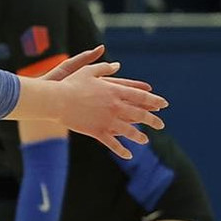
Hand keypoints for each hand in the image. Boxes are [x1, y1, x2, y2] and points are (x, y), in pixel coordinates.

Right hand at [50, 57, 167, 158]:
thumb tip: (118, 65)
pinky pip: (113, 143)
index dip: (154, 100)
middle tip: (160, 124)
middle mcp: (115, 106)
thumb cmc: (70, 83)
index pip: (140, 96)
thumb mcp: (88, 71)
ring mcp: (107, 120)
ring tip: (145, 140)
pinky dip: (121, 150)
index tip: (163, 104)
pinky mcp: (97, 131)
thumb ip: (105, 68)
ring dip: (139, 136)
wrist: (56, 100)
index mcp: (114, 91)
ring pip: (129, 131)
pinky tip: (128, 155)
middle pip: (139, 114)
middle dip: (152, 120)